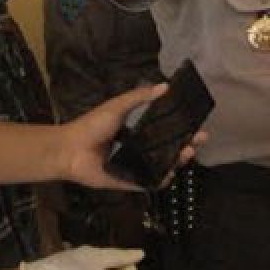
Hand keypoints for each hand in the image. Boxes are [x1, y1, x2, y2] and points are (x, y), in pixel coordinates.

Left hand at [57, 84, 206, 191]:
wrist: (70, 150)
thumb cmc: (92, 126)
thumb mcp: (117, 106)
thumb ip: (139, 97)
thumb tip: (165, 86)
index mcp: (139, 132)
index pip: (167, 131)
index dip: (183, 129)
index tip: (197, 124)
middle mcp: (141, 150)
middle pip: (171, 149)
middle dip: (188, 144)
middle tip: (199, 139)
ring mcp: (136, 167)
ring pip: (164, 166)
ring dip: (178, 161)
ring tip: (187, 153)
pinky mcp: (130, 182)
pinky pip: (149, 184)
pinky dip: (161, 181)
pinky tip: (171, 175)